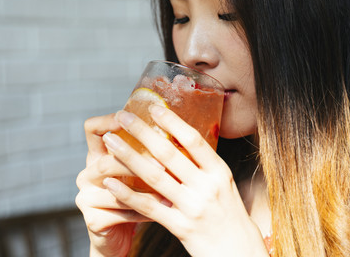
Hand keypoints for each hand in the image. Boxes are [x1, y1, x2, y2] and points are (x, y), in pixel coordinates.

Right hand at [75, 114, 162, 256]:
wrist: (118, 237)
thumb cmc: (135, 198)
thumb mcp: (137, 172)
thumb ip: (146, 154)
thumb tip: (179, 134)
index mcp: (96, 156)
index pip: (92, 129)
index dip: (107, 121)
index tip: (127, 117)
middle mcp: (86, 174)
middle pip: (104, 161)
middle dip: (133, 161)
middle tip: (162, 165)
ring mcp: (85, 197)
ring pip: (113, 188)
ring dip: (143, 190)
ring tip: (169, 190)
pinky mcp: (92, 219)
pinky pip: (121, 212)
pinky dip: (144, 211)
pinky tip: (163, 210)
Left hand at [101, 106, 268, 256]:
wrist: (239, 253)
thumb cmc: (229, 216)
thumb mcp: (224, 186)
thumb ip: (202, 166)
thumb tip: (176, 140)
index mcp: (219, 172)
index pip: (194, 140)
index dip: (172, 121)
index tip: (153, 107)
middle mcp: (207, 187)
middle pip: (169, 153)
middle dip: (143, 132)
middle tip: (122, 116)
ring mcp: (193, 207)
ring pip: (154, 177)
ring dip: (128, 157)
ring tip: (110, 142)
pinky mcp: (181, 227)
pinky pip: (149, 207)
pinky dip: (127, 194)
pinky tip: (111, 182)